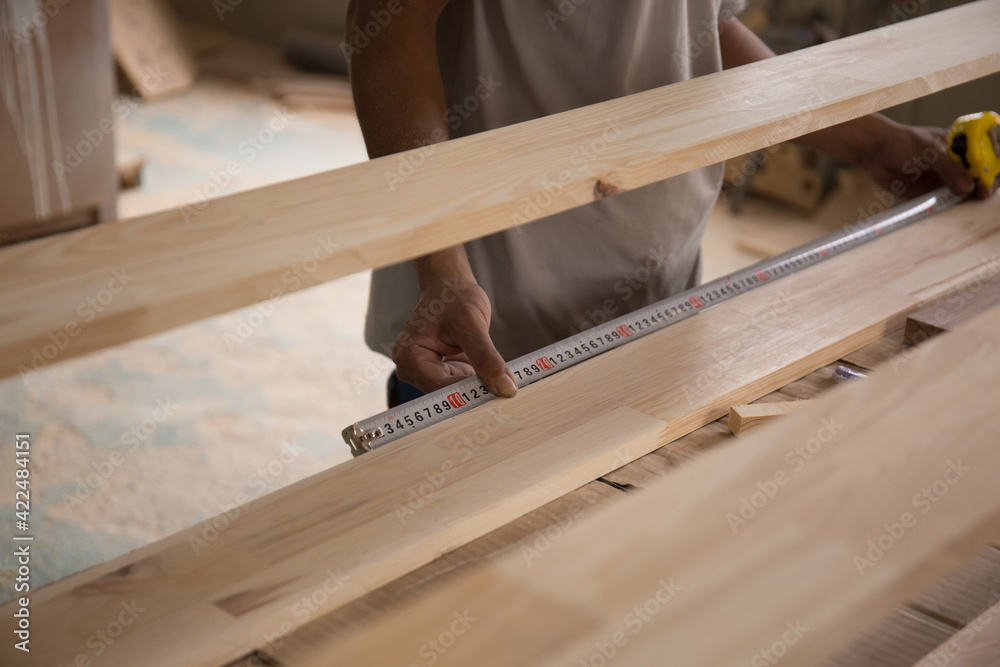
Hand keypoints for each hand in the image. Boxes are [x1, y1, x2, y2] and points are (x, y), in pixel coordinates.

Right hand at [392, 275, 516, 397]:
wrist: (451, 286)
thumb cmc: (453, 298)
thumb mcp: (472, 324)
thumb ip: (487, 357)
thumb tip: (506, 387)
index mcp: (410, 357)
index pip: (440, 388)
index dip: (469, 396)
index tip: (499, 397)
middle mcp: (414, 370)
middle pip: (448, 395)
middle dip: (476, 394)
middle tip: (507, 394)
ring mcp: (428, 373)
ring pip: (458, 394)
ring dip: (481, 390)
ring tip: (504, 386)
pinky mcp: (444, 373)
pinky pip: (464, 386)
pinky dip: (481, 383)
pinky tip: (496, 379)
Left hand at [859, 123, 991, 199]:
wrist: (875, 153)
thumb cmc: (902, 143)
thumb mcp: (928, 150)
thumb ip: (948, 167)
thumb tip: (967, 187)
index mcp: (959, 147)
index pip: (984, 157)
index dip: (991, 167)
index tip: (989, 178)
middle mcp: (955, 164)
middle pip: (978, 177)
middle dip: (984, 185)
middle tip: (983, 193)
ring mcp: (943, 179)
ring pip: (964, 192)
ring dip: (970, 199)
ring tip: (972, 202)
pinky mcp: (930, 193)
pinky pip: (946, 202)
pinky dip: (952, 207)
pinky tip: (955, 209)